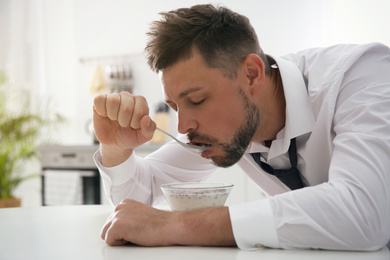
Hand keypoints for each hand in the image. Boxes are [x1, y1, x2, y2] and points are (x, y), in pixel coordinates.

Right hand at [93, 92, 155, 165]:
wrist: (115, 143)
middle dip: (124, 121)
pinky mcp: (101, 100)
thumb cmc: (130, 136)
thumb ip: (149, 129)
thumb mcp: (143, 137)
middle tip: (123, 124)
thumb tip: (146, 118)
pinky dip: (101, 111)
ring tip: (114, 119)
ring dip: (113, 116)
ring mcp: (114, 97)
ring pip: (113, 101)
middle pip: (126, 107)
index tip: (133, 126)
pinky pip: (99, 100)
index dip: (135, 123)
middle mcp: (128, 97)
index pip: (139, 111)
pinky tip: (105, 115)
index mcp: (141, 102)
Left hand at [101, 199, 235, 246]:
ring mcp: (117, 215)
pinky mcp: (117, 225)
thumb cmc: (160, 224)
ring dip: (120, 238)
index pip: (112, 222)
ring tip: (136, 234)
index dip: (124, 230)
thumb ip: (129, 217)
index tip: (138, 228)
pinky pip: (109, 241)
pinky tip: (135, 237)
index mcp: (124, 203)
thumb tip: (122, 228)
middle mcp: (119, 206)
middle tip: (138, 233)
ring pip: (106, 234)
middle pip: (107, 228)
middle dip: (120, 234)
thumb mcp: (140, 215)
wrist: (170, 226)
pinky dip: (121, 244)